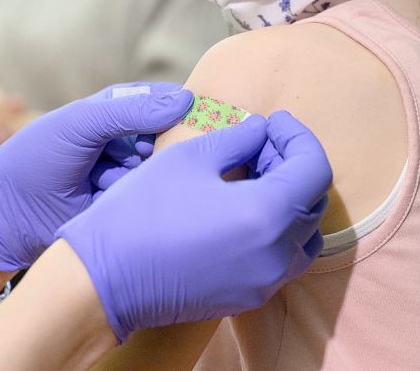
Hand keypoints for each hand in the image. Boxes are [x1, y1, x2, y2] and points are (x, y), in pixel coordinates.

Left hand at [0, 83, 192, 271]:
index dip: (179, 107)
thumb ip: (131, 111)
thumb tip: (186, 101)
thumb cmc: (36, 158)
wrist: (5, 214)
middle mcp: (127, 143)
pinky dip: (131, 196)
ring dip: (139, 174)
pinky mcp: (126, 208)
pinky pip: (148, 199)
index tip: (191, 116)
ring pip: (161, 170)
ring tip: (101, 178)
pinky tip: (102, 197)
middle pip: (171, 138)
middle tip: (136, 153)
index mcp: (116, 112)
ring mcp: (128, 177)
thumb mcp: (81, 123)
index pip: (164, 102)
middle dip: (161, 146)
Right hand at [57, 111, 331, 342]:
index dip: (299, 138)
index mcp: (265, 215)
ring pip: (303, 234)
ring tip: (255, 176)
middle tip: (262, 143)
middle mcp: (276, 255)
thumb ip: (237, 139)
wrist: (105, 280)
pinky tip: (243, 209)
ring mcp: (264, 282)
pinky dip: (277, 229)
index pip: (314, 169)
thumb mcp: (189, 159)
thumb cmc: (140, 212)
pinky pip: (282, 259)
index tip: (276, 121)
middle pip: (312, 202)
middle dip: (294, 166)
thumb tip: (260, 130)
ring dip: (289, 200)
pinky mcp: (248, 297)